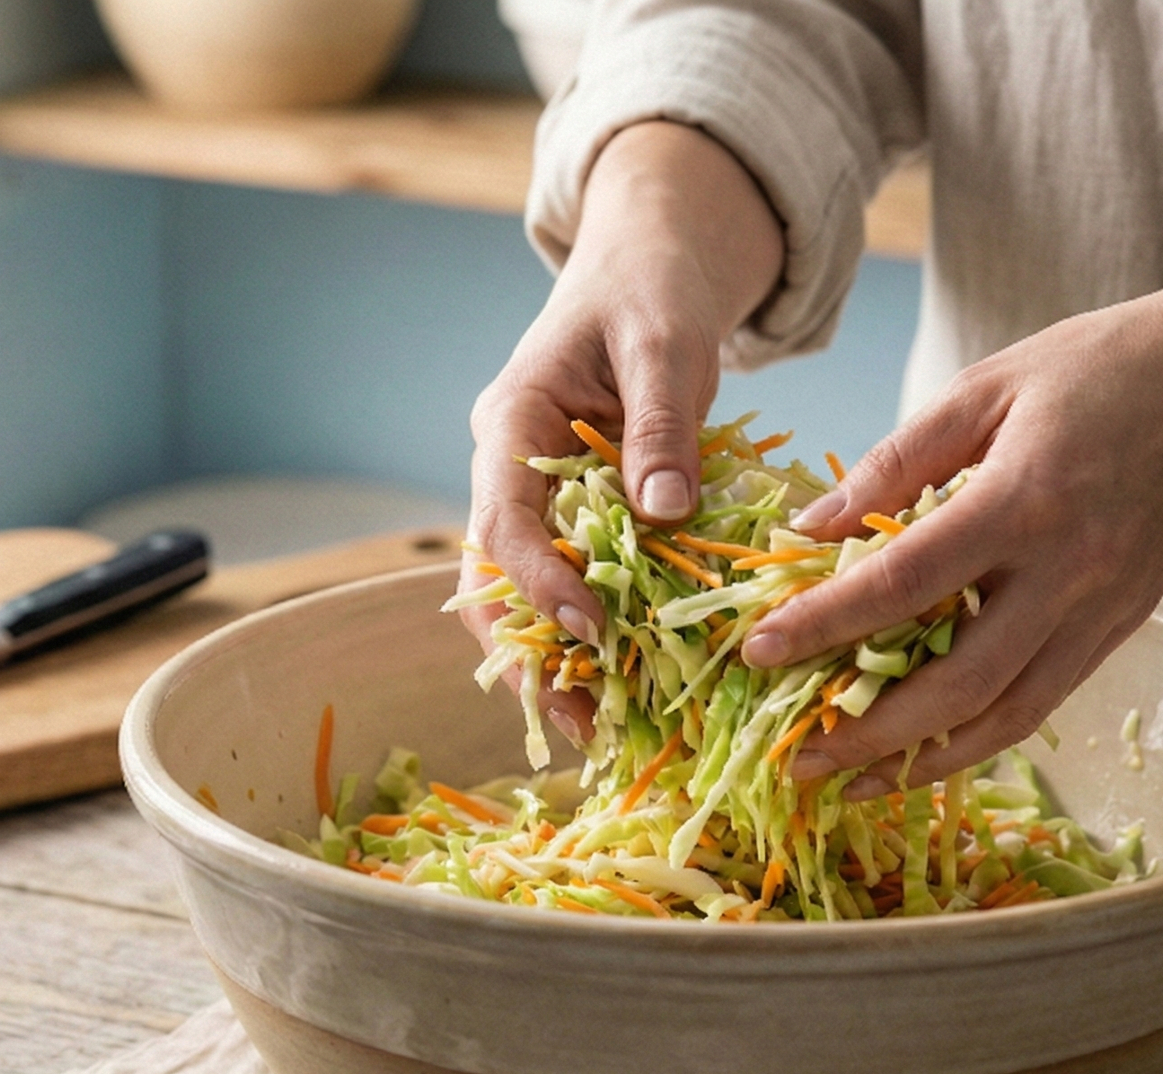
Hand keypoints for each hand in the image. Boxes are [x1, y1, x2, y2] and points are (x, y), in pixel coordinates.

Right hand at [461, 121, 781, 742]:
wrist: (655, 256)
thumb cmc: (655, 285)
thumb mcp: (668, 341)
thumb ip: (662, 422)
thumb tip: (663, 511)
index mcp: (511, 420)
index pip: (503, 520)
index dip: (539, 583)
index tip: (589, 631)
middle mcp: (509, 467)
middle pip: (493, 579)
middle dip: (529, 656)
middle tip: (579, 725)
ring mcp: (539, 493)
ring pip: (525, 594)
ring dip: (557, 660)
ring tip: (602, 728)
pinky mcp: (577, 511)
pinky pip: (576, 580)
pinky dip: (599, 631)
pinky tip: (635, 681)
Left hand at [744, 219, 1162, 796]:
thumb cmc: (1099, 366)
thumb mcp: (985, 386)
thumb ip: (894, 463)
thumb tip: (810, 530)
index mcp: (1026, 499)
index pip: (905, 581)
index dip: (825, 624)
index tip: (758, 651)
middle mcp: (1070, 571)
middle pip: (959, 683)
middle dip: (870, 732)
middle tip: (796, 758)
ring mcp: (1105, 609)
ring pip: (1007, 717)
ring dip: (923, 761)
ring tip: (850, 782)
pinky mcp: (1124, 626)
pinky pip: (1042, 702)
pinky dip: (978, 738)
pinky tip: (924, 749)